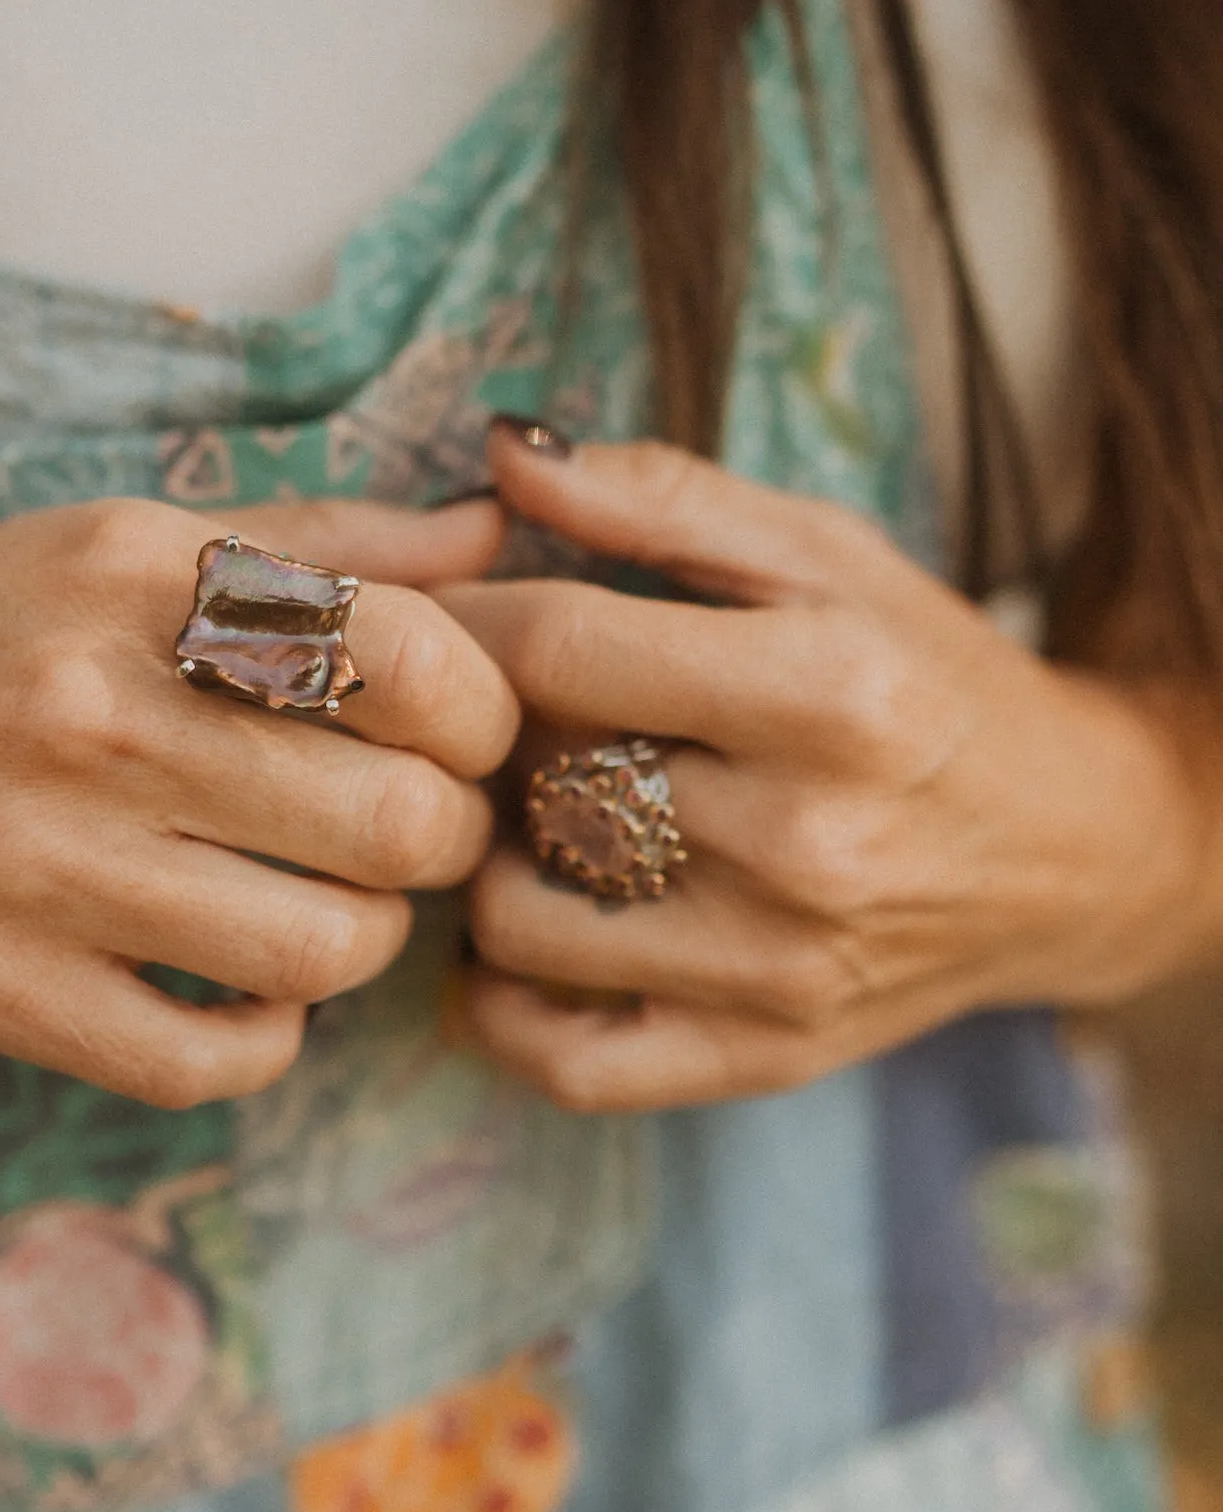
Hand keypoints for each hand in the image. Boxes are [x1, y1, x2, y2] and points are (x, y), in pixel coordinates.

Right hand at [0, 493, 518, 1105]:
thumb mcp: (123, 542)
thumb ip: (318, 546)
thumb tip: (496, 544)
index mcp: (139, 577)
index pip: (409, 659)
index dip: (478, 715)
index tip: (453, 734)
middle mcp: (85, 711)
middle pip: (391, 825)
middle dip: (440, 840)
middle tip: (406, 831)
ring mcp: (30, 862)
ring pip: (317, 952)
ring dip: (362, 941)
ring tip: (325, 902)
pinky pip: (207, 1062)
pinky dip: (264, 1039)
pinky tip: (244, 988)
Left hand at [437, 429, 1207, 1110]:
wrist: (1070, 850)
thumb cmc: (929, 679)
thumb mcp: (827, 555)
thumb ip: (660, 499)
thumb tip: (499, 450)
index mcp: (827, 692)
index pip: (559, 649)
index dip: (466, 625)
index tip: (441, 614)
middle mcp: (805, 841)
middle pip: (534, 776)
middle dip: (480, 736)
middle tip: (479, 714)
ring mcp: (779, 965)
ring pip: (518, 918)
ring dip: (488, 860)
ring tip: (525, 811)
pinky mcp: (760, 1055)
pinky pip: (563, 1060)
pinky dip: (500, 1006)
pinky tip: (516, 934)